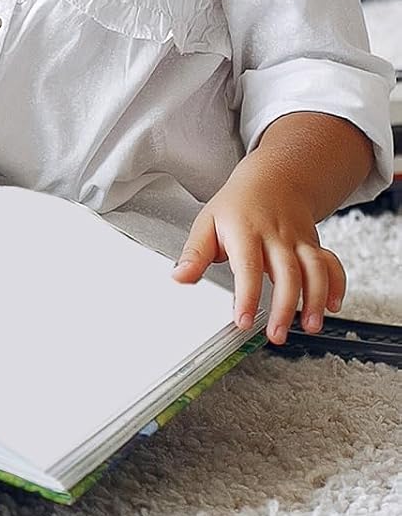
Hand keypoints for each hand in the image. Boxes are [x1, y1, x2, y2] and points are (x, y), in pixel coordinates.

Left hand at [170, 162, 345, 344]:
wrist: (273, 180)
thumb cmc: (236, 206)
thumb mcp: (207, 223)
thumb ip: (195, 253)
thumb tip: (179, 277)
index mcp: (246, 232)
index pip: (247, 267)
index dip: (247, 296)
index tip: (243, 321)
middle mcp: (277, 237)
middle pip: (287, 273)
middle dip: (284, 307)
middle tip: (276, 335)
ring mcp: (299, 241)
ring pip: (315, 270)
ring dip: (316, 300)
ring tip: (309, 327)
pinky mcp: (314, 245)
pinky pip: (332, 264)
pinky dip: (337, 285)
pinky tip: (333, 306)